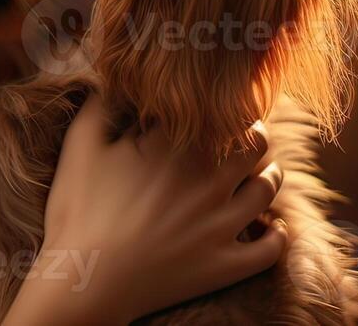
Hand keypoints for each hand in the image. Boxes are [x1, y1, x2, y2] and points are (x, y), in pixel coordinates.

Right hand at [2, 92, 286, 325]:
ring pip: (268, 189)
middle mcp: (208, 180)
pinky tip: (272, 227)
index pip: (222, 114)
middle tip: (249, 132)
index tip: (225, 104)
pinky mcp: (225, 265)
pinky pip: (271, 249)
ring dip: (271, 174)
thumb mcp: (80, 144)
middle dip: (254, 134)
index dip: (229, 106)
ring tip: (266, 170)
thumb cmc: (79, 206)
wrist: (86, 277)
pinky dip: (278, 235)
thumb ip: (101, 105)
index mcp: (175, 147)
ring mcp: (221, 225)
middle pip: (254, 146)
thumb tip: (116, 80)